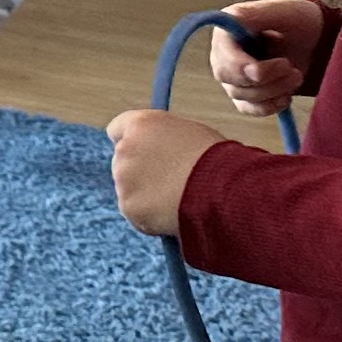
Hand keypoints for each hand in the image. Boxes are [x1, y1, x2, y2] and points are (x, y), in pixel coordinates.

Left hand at [106, 105, 239, 235]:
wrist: (223, 190)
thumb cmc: (217, 159)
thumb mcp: (190, 134)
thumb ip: (164, 139)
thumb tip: (158, 150)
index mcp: (141, 124)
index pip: (118, 129)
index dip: (131, 142)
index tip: (140, 152)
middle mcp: (125, 149)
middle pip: (122, 162)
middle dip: (140, 172)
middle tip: (167, 182)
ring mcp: (123, 179)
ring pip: (129, 189)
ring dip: (146, 195)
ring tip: (178, 198)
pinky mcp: (128, 206)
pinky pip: (136, 212)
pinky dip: (150, 216)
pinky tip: (174, 213)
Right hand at [203, 0, 322, 114]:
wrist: (316, 39)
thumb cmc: (299, 20)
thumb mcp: (281, 11)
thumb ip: (255, 14)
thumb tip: (230, 21)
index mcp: (227, 32)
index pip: (223, 56)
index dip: (243, 67)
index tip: (279, 64)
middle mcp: (224, 55)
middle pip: (230, 80)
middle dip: (265, 80)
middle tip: (293, 69)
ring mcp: (234, 77)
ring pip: (242, 95)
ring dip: (274, 90)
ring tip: (298, 75)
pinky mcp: (247, 94)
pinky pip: (249, 109)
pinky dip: (269, 106)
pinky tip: (286, 97)